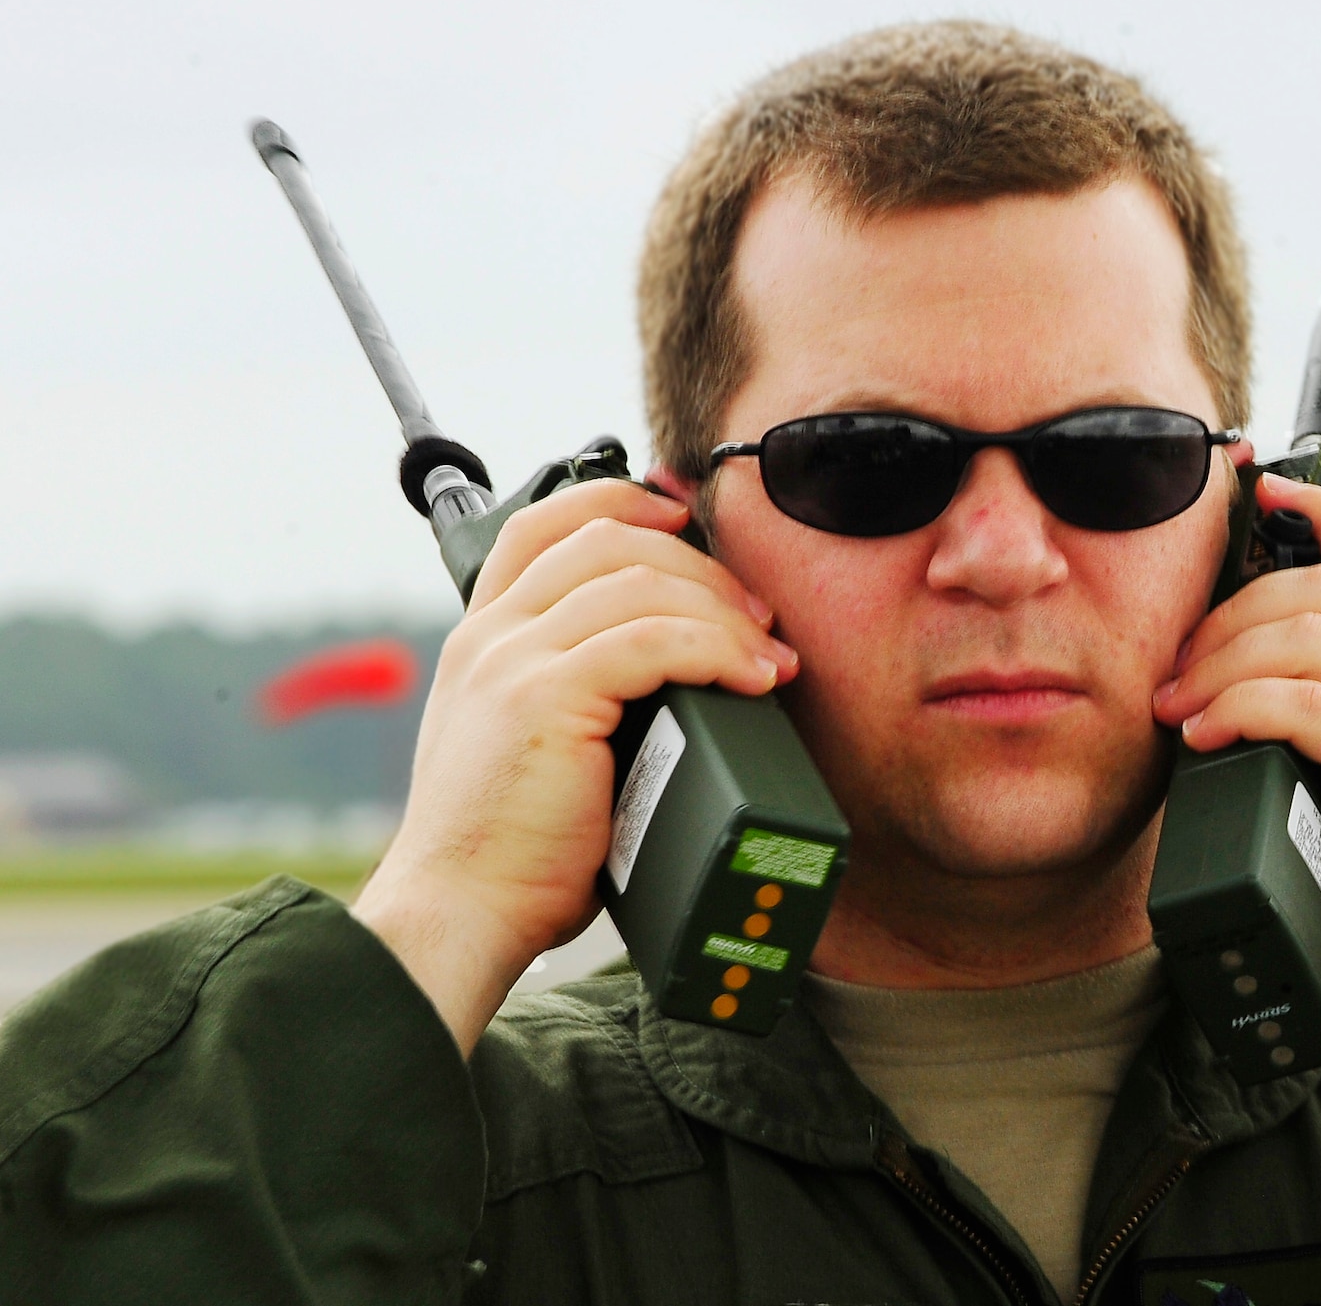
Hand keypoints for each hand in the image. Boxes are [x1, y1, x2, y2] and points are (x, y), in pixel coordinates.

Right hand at [353, 478, 797, 1051]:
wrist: (461, 911)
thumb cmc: (511, 851)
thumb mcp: (534, 749)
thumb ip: (580, 698)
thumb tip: (678, 681)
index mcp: (482, 638)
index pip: (544, 526)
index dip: (619, 501)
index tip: (683, 515)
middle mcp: (490, 635)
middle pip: (607, 542)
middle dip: (699, 565)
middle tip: (757, 616)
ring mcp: (512, 660)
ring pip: (638, 582)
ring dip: (723, 611)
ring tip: (769, 658)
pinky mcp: (546, 697)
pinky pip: (653, 640)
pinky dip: (718, 650)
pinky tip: (754, 679)